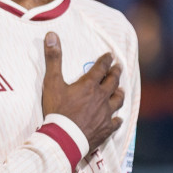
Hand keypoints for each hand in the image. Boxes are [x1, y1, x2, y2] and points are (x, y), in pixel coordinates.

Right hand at [41, 32, 123, 152]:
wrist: (64, 137)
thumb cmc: (57, 110)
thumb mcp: (51, 83)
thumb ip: (53, 59)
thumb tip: (51, 35)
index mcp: (89, 85)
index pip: (101, 68)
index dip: (106, 60)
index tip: (110, 56)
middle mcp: (101, 97)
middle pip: (113, 82)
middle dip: (116, 73)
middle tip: (119, 68)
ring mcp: (105, 114)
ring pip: (118, 101)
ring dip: (119, 93)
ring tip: (121, 90)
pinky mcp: (106, 128)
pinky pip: (115, 122)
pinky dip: (117, 119)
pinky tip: (118, 118)